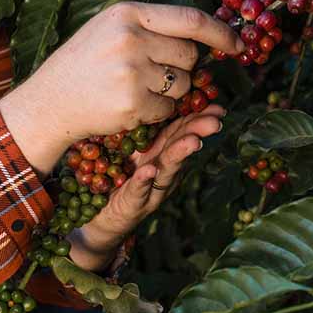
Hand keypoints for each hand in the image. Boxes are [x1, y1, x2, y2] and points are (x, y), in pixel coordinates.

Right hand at [0, 3, 242, 175]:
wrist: (48, 101)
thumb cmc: (82, 63)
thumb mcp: (109, 29)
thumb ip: (150, 25)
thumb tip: (205, 32)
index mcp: (127, 14)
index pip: (190, 19)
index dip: (220, 33)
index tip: (237, 45)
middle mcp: (130, 39)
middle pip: (190, 56)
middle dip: (182, 69)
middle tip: (153, 74)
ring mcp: (131, 72)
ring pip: (183, 85)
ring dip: (169, 93)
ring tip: (134, 89)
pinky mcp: (132, 104)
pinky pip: (167, 110)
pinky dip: (155, 113)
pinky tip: (128, 106)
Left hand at [68, 104, 226, 267]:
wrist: (96, 216)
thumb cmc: (112, 176)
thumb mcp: (124, 148)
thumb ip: (137, 128)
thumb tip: (142, 96)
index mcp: (158, 153)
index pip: (179, 132)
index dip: (196, 118)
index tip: (216, 105)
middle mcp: (160, 171)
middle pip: (178, 148)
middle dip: (197, 132)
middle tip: (215, 121)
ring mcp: (149, 190)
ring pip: (166, 169)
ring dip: (179, 154)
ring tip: (193, 141)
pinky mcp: (131, 204)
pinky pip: (138, 191)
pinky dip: (144, 180)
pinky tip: (151, 170)